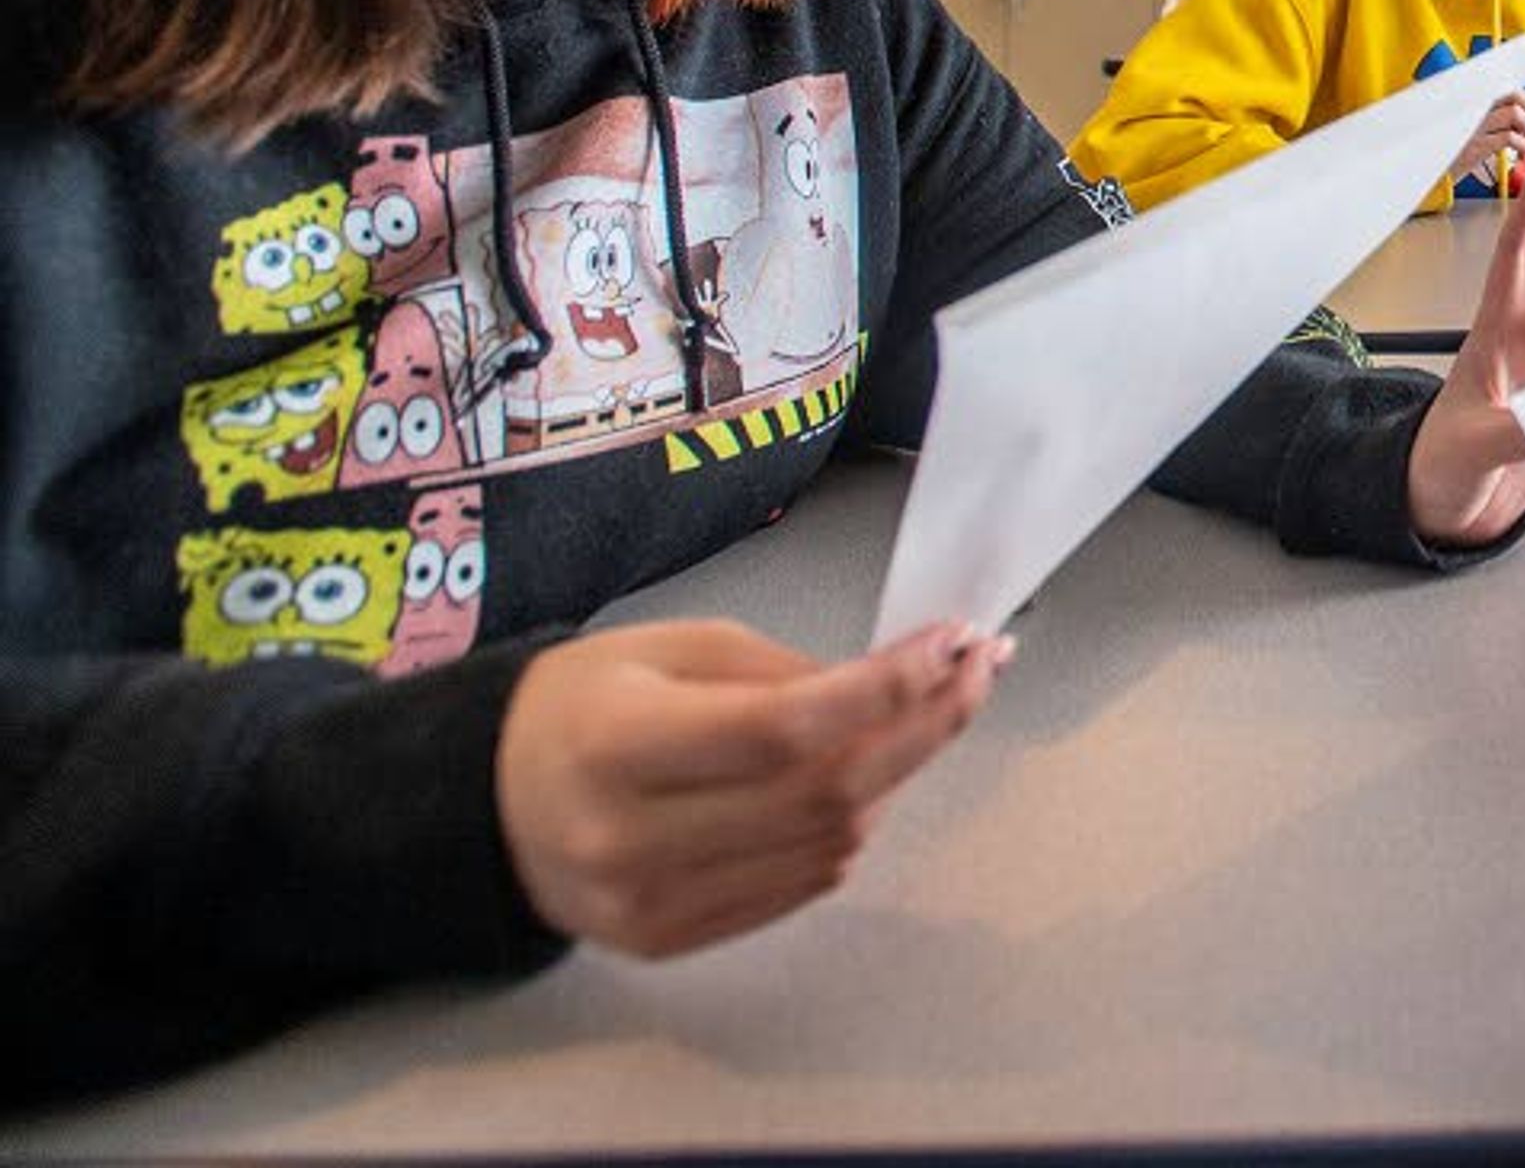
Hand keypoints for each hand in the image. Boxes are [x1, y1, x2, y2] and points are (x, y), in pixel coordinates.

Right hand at [497, 618, 1006, 958]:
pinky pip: (802, 885)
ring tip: (918, 718)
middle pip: (825, 795)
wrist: (490, 802)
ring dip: (897, 778)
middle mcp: (626, 839)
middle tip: (974, 674)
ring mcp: (648, 904)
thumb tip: (900, 687)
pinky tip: (865, 778)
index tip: (953, 644)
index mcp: (612, 746)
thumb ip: (785, 671)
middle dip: (923, 729)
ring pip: (829, 846)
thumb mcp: (672, 649)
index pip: (785, 728)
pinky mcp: (669, 939)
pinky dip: (850, 828)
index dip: (888, 688)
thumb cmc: (582, 708)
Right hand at [1455, 88, 1524, 190]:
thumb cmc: (1458, 152)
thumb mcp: (1480, 130)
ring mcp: (1472, 125)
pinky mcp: (1474, 145)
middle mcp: (1472, 107)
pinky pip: (1509, 137)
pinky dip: (1522, 146)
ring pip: (1515, 114)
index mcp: (1474, 101)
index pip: (1512, 89)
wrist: (1432, 175)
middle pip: (1515, 94)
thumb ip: (1507, 117)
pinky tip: (1519, 156)